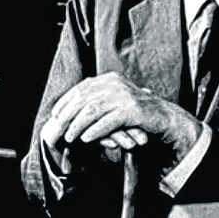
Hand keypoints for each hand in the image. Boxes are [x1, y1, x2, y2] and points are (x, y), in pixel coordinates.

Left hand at [45, 72, 202, 161]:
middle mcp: (114, 84)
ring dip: (78, 125)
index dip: (66, 102)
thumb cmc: (136, 112)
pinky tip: (86, 138)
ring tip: (70, 137)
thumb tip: (72, 107)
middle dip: (68, 115)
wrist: (164, 116)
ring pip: (93, 110)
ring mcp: (123, 96)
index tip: (55, 115)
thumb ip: (98, 99)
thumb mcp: (115, 100)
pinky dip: (95, 130)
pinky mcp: (131, 110)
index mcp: (108, 79)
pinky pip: (108, 121)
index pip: (80, 89)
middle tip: (57, 129)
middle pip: (83, 99)